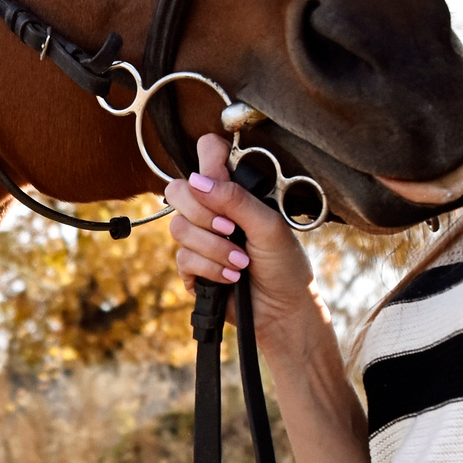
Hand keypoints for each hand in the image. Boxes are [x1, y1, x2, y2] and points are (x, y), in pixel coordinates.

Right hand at [165, 133, 316, 339]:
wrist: (283, 310)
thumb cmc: (285, 264)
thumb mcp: (269, 226)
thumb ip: (236, 200)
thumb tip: (198, 180)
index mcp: (233, 191)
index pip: (208, 153)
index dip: (208, 159)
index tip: (220, 180)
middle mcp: (211, 210)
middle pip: (177, 190)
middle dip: (203, 214)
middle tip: (230, 229)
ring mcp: (198, 238)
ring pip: (179, 228)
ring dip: (213, 247)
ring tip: (241, 262)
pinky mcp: (192, 267)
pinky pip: (183, 258)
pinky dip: (210, 268)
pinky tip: (231, 278)